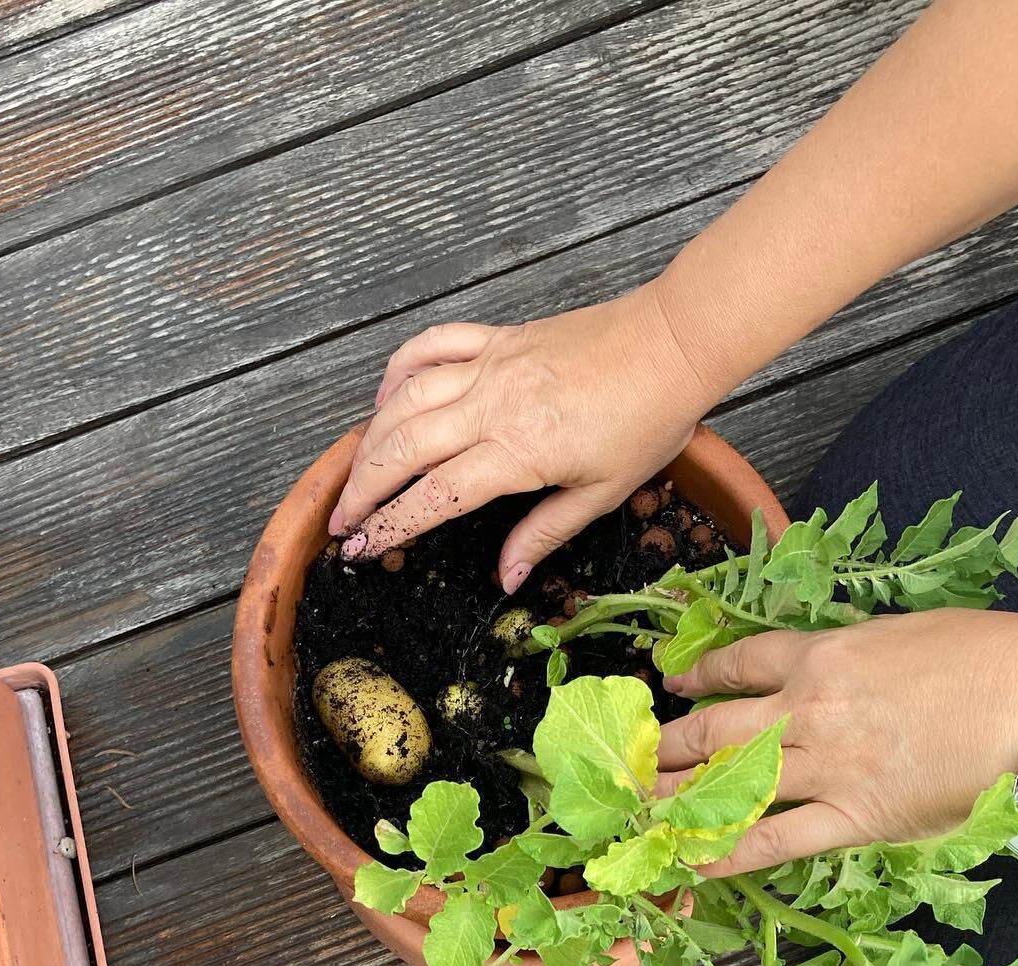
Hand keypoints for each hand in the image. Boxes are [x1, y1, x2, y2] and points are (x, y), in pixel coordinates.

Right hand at [328, 282, 714, 591]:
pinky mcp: (498, 337)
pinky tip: (385, 398)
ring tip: (354, 472)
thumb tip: (506, 577)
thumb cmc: (649, 419)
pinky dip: (398, 370)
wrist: (674, 343)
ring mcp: (491, 365)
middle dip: (363, 488)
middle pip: (402, 448)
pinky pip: (430, 346)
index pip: (434, 495)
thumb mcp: (602, 494)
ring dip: (370, 438)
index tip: (361, 547)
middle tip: (343, 519)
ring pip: (405, 398)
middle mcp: (492, 404)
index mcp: (518, 451)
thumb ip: (544, 534)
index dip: (390, 524)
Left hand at [655, 608, 1017, 874]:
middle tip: (627, 760)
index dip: (699, 676)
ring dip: (675, 798)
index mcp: (821, 655)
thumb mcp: (902, 633)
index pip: (739, 664)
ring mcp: (824, 769)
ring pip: (729, 784)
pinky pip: (773, 841)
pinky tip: (685, 863)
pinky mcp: (850, 819)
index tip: (673, 686)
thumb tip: (821, 665)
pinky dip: (725, 854)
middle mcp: (806, 712)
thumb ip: (849, 652)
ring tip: (633, 810)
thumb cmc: (987, 658)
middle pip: (714, 729)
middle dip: (665, 745)